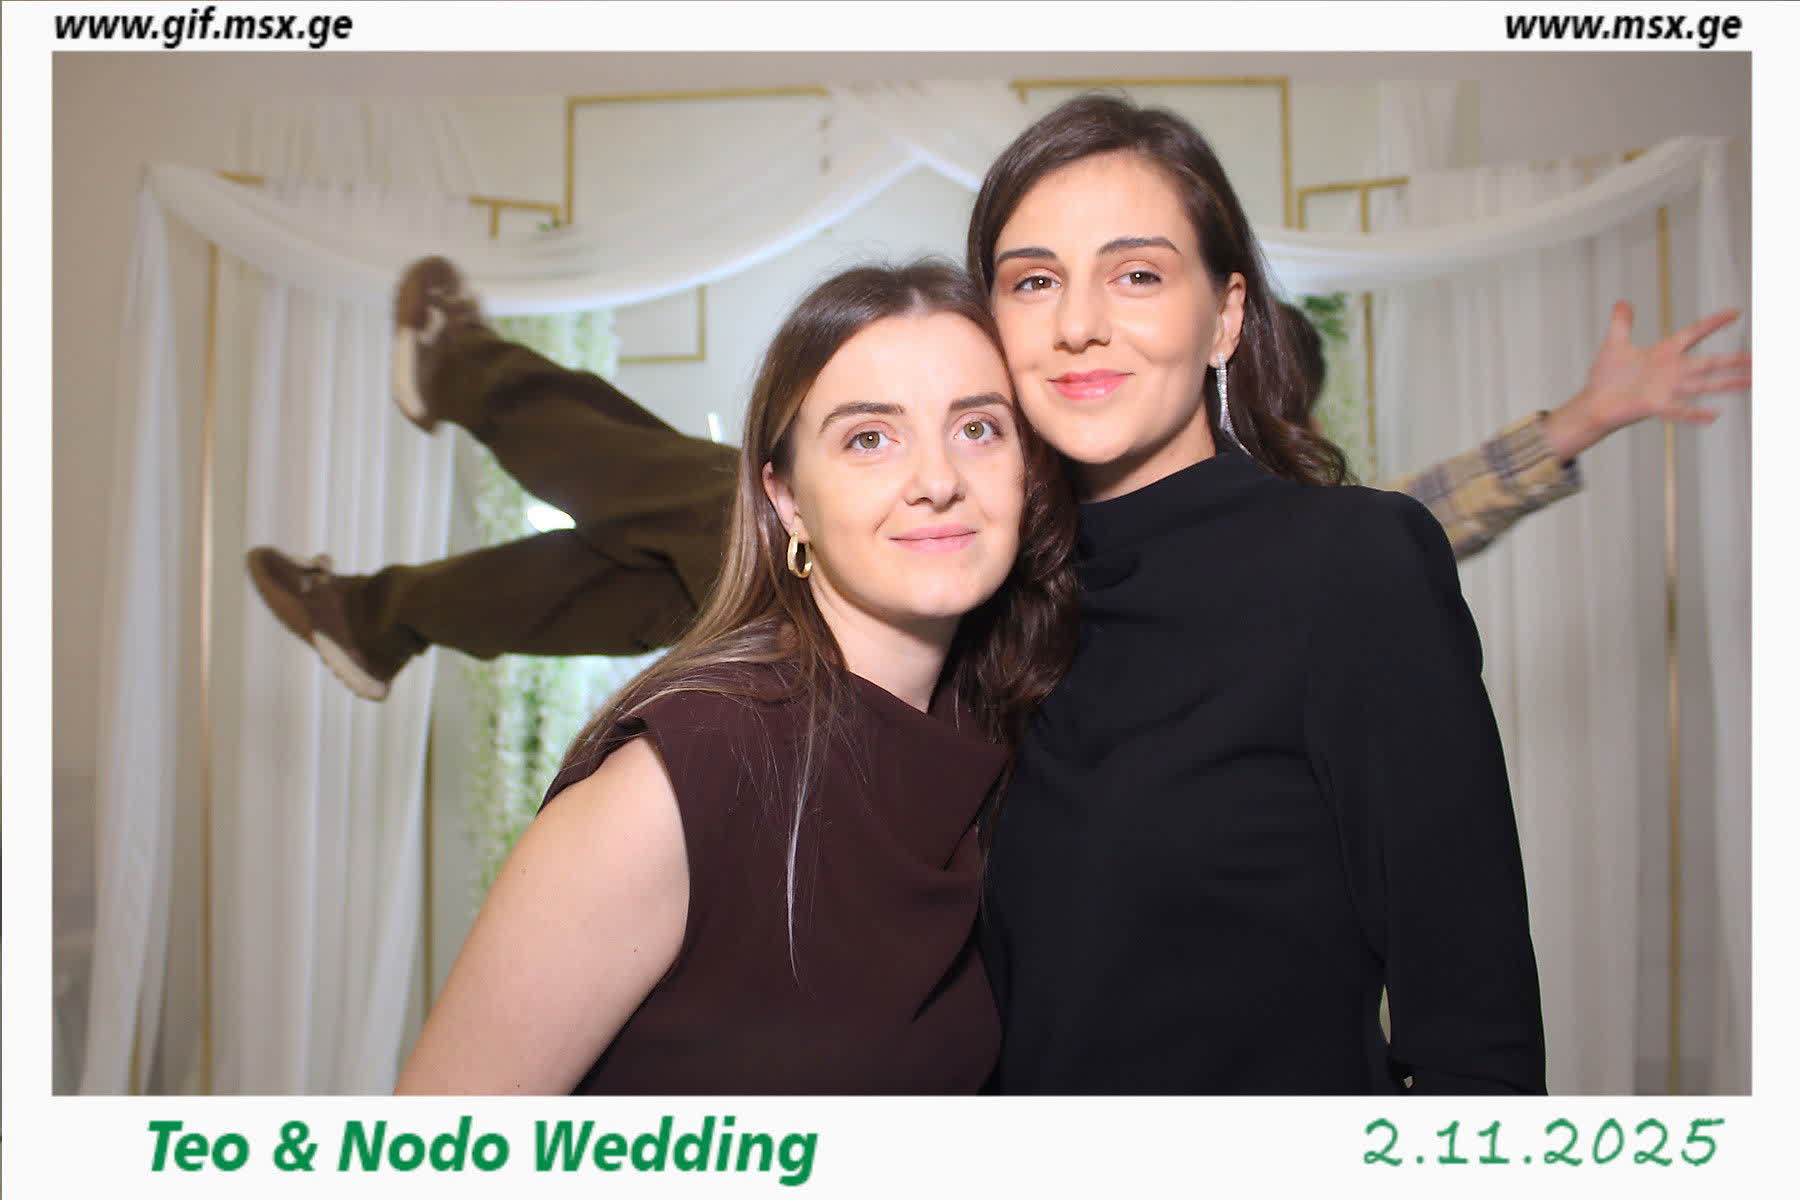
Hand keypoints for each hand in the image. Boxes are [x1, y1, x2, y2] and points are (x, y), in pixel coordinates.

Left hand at [1543, 301, 1750, 462]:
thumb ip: (1622, 323)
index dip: (1713, 323)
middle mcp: (1670, 371)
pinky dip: (1695, 413)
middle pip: (1708, 362)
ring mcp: (1665, 389)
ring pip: (1702, 385)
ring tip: (1750, 382)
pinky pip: (1679, 410)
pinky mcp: (1654, 406)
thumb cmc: (1606, 378)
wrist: (1593, 404)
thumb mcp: (1615, 344)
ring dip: (1726, 383)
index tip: (1735, 312)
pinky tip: (1714, 415)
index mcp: (1664, 354)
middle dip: (1733, 360)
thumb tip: (1622, 302)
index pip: (1694, 333)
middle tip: (1758, 359)